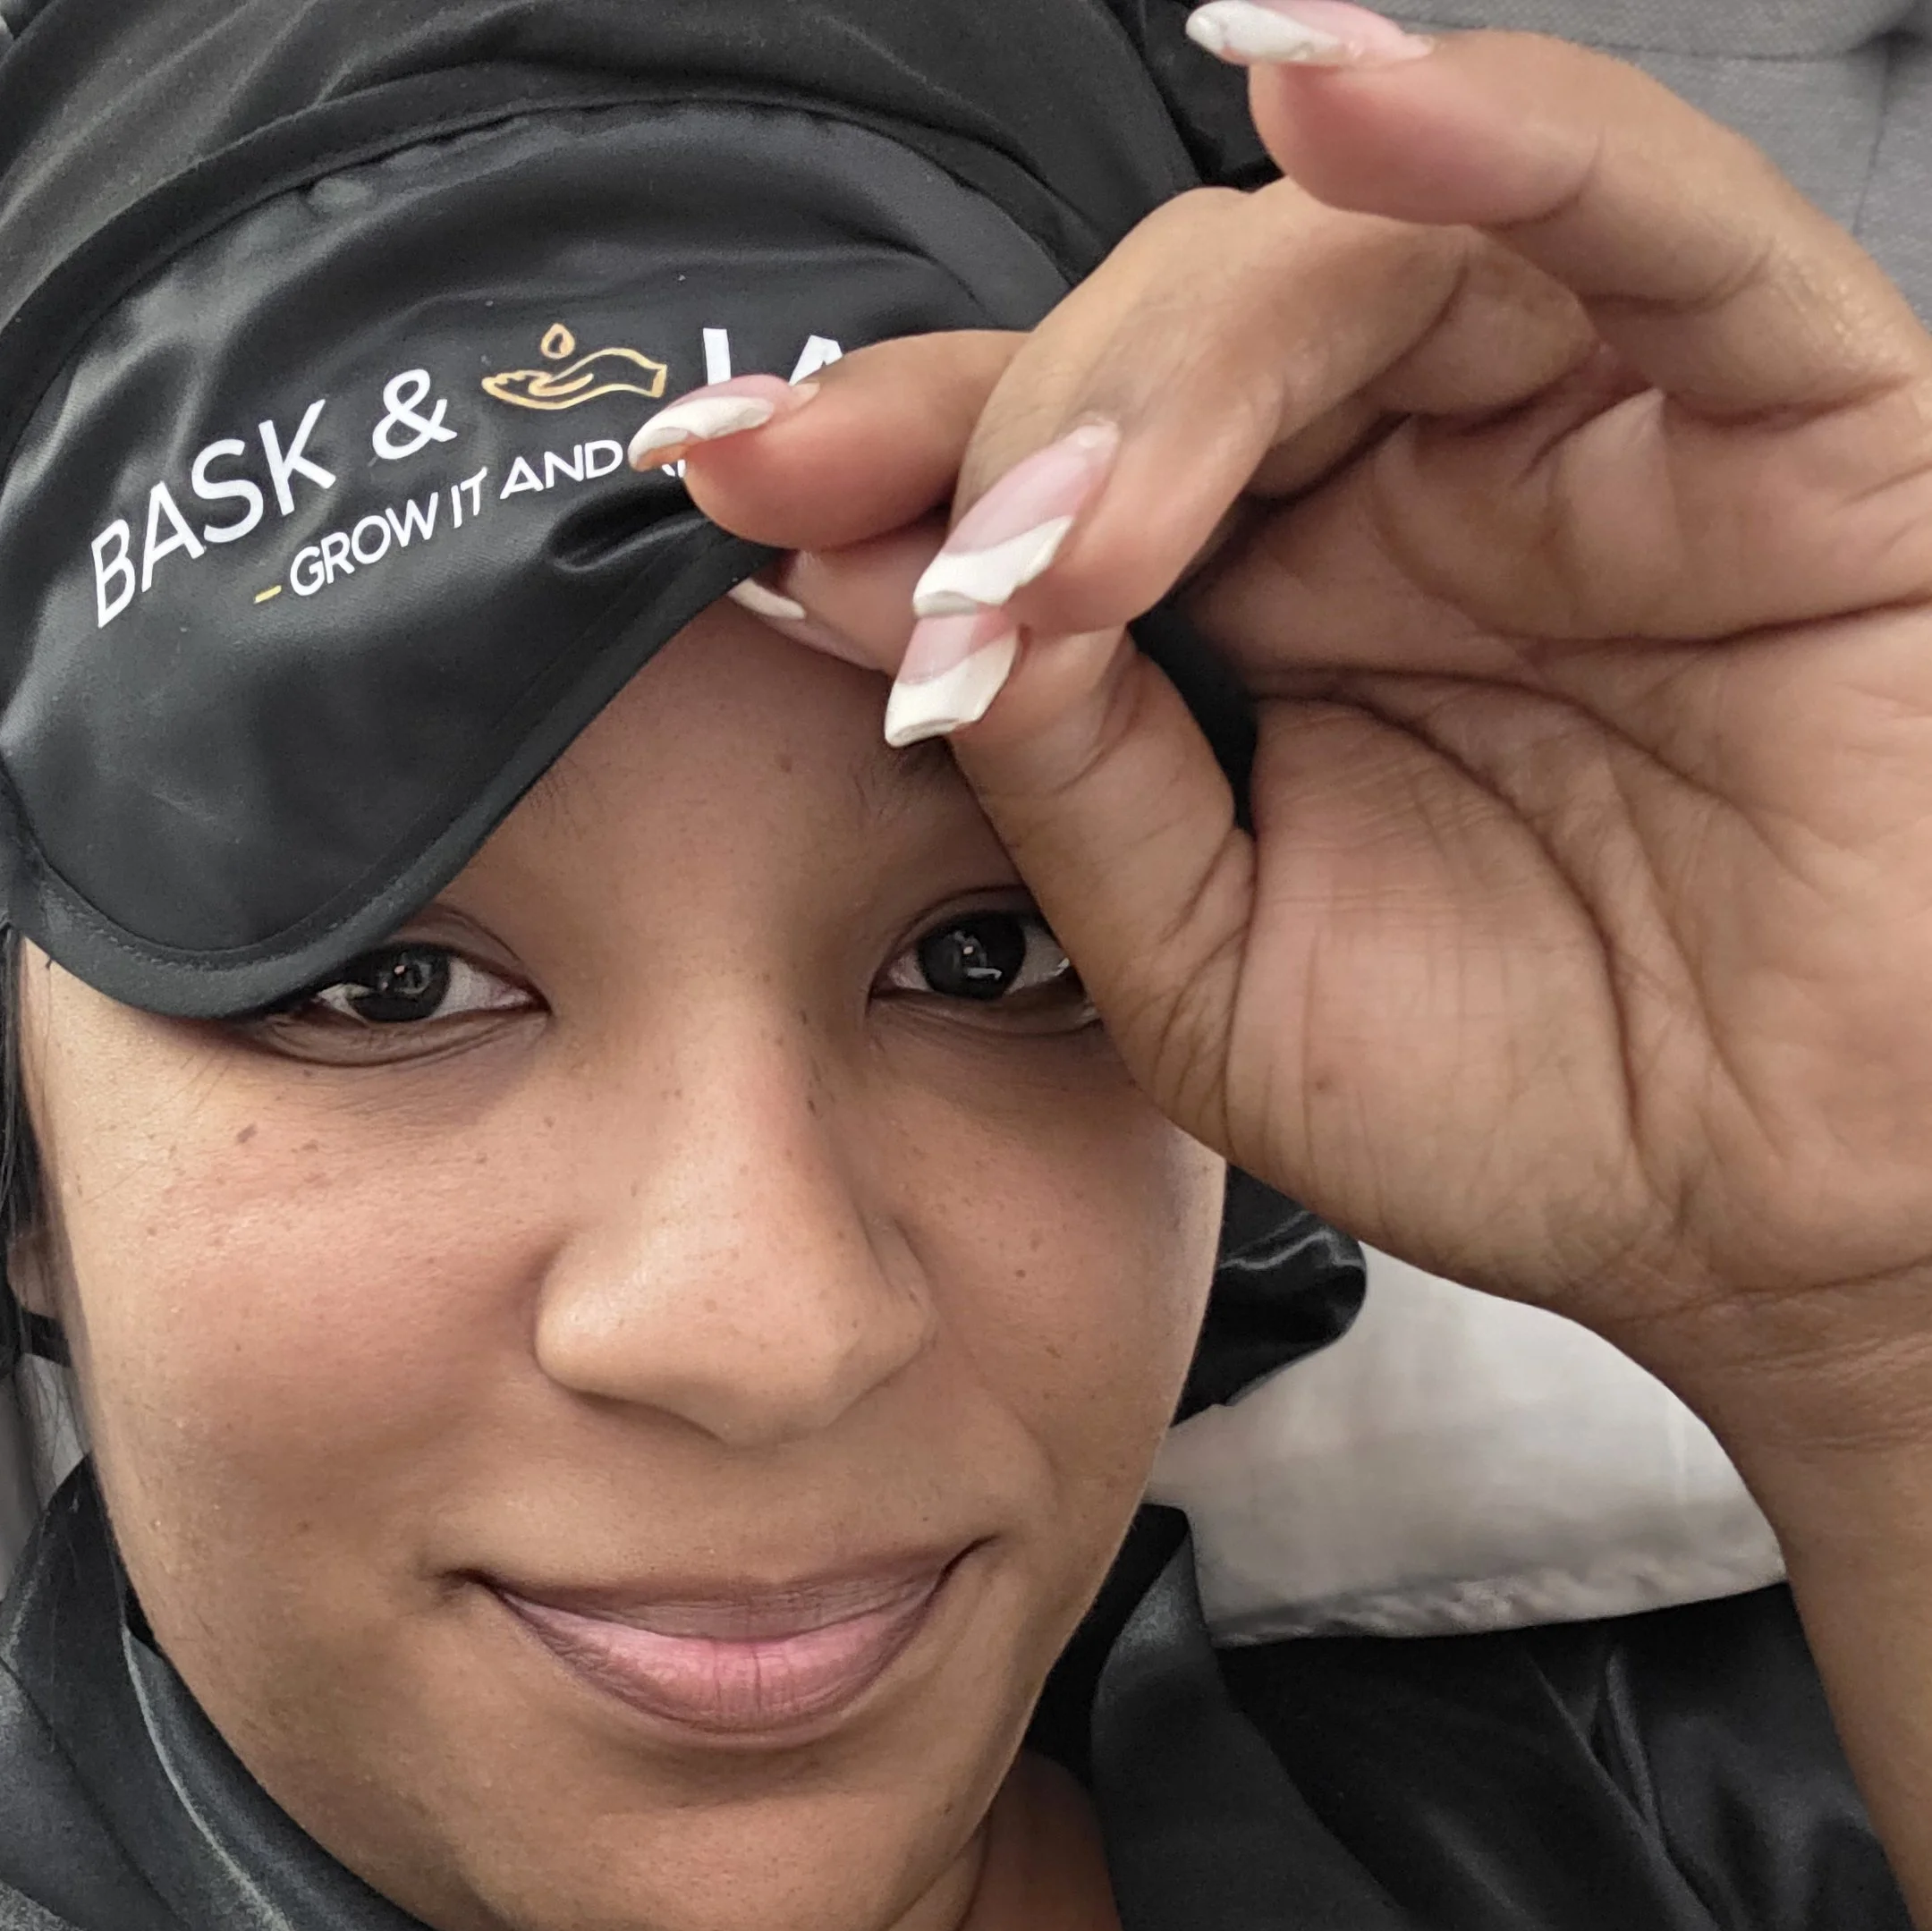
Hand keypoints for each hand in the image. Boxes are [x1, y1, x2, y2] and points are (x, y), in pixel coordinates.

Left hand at [664, 26, 1931, 1449]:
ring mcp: (1592, 429)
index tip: (730, 483)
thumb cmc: (1533, 1104)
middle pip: (1175, 329)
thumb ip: (1071, 778)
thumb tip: (885, 596)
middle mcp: (1419, 484)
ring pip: (1358, 250)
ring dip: (1175, 358)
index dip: (891, 452)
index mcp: (1277, 605)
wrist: (1775, 1232)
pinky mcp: (1785, 407)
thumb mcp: (1211, 971)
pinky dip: (1490, 128)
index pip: (1056, 460)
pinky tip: (1326, 91)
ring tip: (1072, 523)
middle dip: (1011, 420)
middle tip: (934, 575)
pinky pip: (1643, 210)